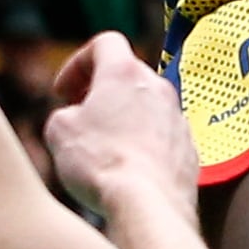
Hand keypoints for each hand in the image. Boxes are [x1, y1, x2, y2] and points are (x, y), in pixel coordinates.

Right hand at [44, 32, 200, 223]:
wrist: (148, 206)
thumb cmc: (101, 164)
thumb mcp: (59, 132)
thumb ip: (63, 114)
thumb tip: (73, 119)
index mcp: (125, 73)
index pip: (105, 43)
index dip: (78, 63)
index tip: (64, 93)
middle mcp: (158, 88)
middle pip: (128, 77)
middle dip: (101, 93)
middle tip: (81, 119)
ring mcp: (178, 119)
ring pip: (148, 108)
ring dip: (125, 120)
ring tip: (103, 150)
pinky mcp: (189, 150)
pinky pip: (163, 139)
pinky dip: (145, 147)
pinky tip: (128, 172)